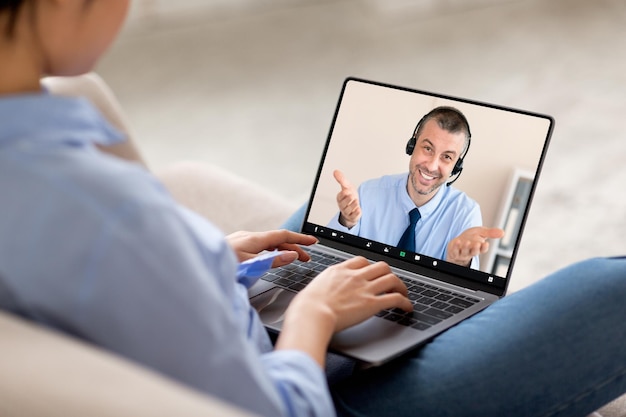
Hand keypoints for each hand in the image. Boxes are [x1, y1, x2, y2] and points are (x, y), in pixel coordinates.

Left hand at [226, 230, 317, 268]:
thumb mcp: (252, 265)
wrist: (200, 264)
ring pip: (267, 243)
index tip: (314, 242)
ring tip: (291, 258)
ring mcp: (240, 241)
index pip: (283, 235)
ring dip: (282, 249)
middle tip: (306, 258)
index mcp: (254, 239)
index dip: (300, 239)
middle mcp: (248, 237)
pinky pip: (258, 246)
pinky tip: (269, 256)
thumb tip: (292, 254)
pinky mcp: (234, 246)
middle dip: (294, 247)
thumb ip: (274, 260)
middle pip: (276, 239)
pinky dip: (270, 250)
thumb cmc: (222, 266)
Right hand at [275, 257, 411, 366]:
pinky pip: (395, 299)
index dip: (370, 266)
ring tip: (404, 293)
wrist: (311, 314)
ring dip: (401, 286)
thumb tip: (320, 294)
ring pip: (392, 279)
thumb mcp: (314, 288)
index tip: (373, 273)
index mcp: (340, 271)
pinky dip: (405, 302)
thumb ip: (324, 287)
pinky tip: (407, 308)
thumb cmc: (307, 306)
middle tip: (392, 282)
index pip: (361, 261)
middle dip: (389, 273)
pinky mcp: (372, 303)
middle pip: (381, 266)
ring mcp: (365, 288)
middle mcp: (355, 276)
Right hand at [333, 169, 360, 228]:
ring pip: (350, 209)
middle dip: (350, 198)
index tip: (347, 190)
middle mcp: (341, 205)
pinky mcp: (352, 217)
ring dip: (354, 204)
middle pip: (345, 202)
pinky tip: (359, 209)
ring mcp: (346, 212)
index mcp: (339, 198)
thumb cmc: (350, 195)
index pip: (341, 195)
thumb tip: (335, 171)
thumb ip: (342, 179)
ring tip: (356, 201)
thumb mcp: (347, 186)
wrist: (356, 205)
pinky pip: (355, 215)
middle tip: (352, 196)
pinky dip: (357, 212)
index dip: (345, 193)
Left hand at [446, 227, 504, 266]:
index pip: (483, 249)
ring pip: (464, 252)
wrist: (457, 242)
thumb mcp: (481, 232)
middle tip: (477, 243)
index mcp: (478, 247)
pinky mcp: (454, 252)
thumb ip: (490, 233)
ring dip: (466, 247)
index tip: (486, 243)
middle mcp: (470, 251)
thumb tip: (502, 232)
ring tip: (467, 242)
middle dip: (476, 248)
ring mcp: (462, 252)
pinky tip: (457, 241)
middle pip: (474, 252)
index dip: (484, 247)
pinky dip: (456, 247)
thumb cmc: (470, 237)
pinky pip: (454, 251)